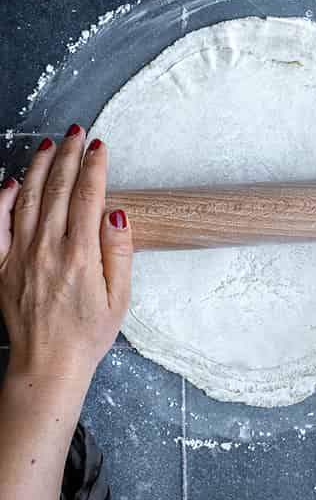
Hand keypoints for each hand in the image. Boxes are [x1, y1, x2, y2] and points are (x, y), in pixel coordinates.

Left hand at [0, 127, 131, 398]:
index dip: (95, 166)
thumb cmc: (87, 334)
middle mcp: (47, 251)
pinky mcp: (1, 268)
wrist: (47, 367)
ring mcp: (20, 258)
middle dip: (68, 155)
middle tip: (76, 133)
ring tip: (48, 145)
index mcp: (80, 256)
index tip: (99, 145)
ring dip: (38, 168)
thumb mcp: (120, 296)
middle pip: (57, 190)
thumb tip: (116, 211)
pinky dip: (1, 201)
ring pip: (27, 200)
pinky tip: (10, 183)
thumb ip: (120, 250)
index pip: (88, 196)